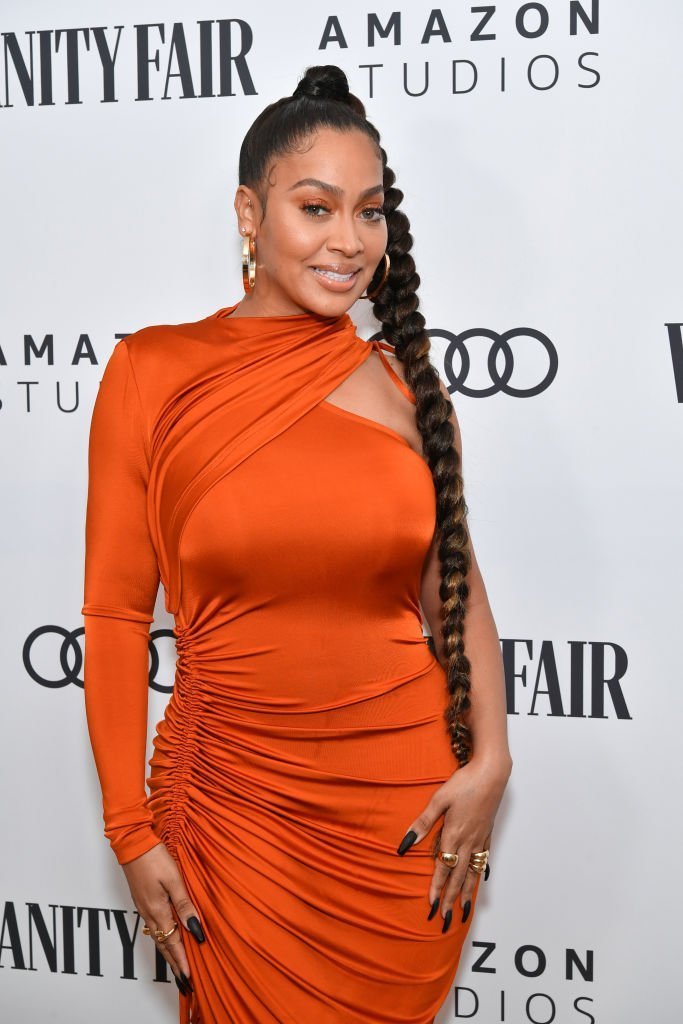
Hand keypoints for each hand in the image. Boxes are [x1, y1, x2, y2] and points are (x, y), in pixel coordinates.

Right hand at [121, 841, 204, 993]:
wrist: (133, 843)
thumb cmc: (155, 857)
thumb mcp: (174, 879)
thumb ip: (185, 904)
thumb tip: (195, 929)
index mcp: (158, 910)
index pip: (172, 943)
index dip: (181, 961)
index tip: (189, 978)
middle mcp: (149, 912)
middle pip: (163, 945)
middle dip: (174, 963)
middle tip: (184, 981)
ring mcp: (144, 907)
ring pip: (157, 936)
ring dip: (168, 953)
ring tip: (177, 965)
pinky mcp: (142, 900)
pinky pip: (153, 926)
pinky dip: (162, 938)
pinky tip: (166, 938)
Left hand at [396, 756, 511, 930]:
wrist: (492, 773)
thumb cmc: (464, 783)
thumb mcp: (439, 800)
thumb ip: (423, 822)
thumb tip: (405, 843)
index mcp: (454, 835)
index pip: (443, 868)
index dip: (437, 888)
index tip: (432, 906)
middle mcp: (469, 842)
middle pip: (458, 876)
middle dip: (451, 898)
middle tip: (446, 918)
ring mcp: (480, 839)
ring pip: (472, 872)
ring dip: (467, 892)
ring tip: (464, 910)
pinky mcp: (488, 833)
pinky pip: (483, 860)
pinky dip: (479, 874)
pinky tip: (479, 880)